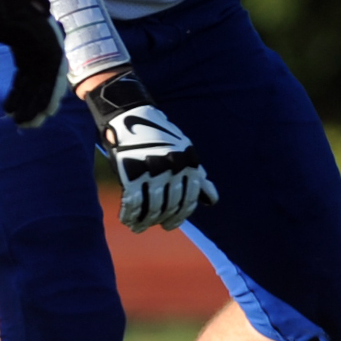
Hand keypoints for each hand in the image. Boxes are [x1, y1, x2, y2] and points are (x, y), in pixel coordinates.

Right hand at [0, 0, 65, 126]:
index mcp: (22, 39)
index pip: (26, 73)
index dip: (20, 93)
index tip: (13, 111)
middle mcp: (36, 43)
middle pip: (36, 80)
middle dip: (30, 103)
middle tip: (24, 124)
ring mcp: (44, 42)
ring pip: (44, 81)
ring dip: (36, 103)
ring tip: (24, 122)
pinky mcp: (47, 43)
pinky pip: (50, 74)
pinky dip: (43, 93)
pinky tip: (31, 109)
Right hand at [87, 75, 219, 231]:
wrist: (129, 112)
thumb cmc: (158, 135)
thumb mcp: (184, 151)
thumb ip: (198, 177)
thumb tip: (213, 201)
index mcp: (190, 162)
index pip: (189, 199)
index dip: (179, 216)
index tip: (170, 225)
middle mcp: (175, 167)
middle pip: (171, 204)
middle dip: (162, 219)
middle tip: (154, 226)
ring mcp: (153, 169)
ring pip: (152, 206)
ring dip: (145, 221)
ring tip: (138, 227)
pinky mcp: (131, 171)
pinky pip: (133, 201)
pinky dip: (130, 214)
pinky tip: (127, 220)